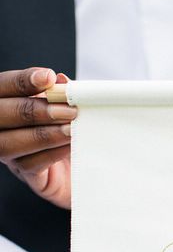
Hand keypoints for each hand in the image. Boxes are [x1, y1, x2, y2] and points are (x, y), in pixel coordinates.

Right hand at [0, 68, 74, 208]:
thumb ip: (61, 93)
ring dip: (44, 134)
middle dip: (37, 110)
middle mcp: (0, 127)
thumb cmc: (70, 129)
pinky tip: (69, 146)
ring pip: (11, 142)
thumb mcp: (65, 107)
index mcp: (5, 103)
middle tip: (69, 110)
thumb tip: (61, 80)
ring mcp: (8, 152)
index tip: (48, 77)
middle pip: (3, 113)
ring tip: (70, 129)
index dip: (23, 81)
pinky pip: (30, 164)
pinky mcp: (26, 174)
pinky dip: (52, 153)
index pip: (4, 86)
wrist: (86, 167)